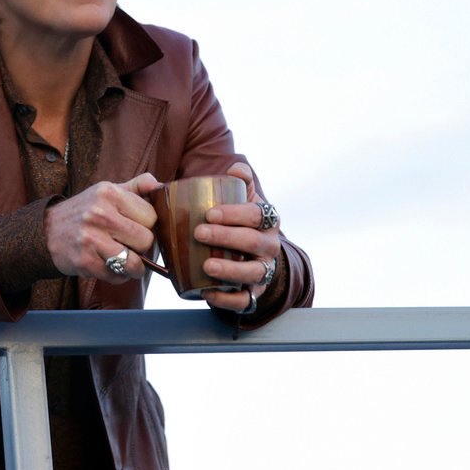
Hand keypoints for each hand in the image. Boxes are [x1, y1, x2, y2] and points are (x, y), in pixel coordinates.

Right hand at [44, 173, 160, 282]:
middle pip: (146, 239)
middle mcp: (99, 214)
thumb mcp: (107, 191)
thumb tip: (161, 185)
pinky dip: (118, 276)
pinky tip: (109, 265)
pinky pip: (116, 276)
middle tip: (130, 244)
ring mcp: (91, 239)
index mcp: (109, 193)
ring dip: (134, 266)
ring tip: (127, 260)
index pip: (151, 216)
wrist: (46, 230)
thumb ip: (136, 186)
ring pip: (134, 262)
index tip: (137, 226)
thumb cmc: (84, 211)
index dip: (148, 225)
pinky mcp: (84, 261)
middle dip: (141, 246)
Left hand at [198, 162, 280, 313]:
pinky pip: (244, 300)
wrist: (253, 255)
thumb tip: (236, 168)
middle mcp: (270, 246)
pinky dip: (227, 299)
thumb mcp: (244, 199)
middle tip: (199, 232)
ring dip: (230, 270)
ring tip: (206, 266)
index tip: (209, 212)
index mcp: (268, 220)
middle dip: (226, 237)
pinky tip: (208, 293)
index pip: (256, 214)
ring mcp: (264, 270)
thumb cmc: (241, 221)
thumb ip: (240, 181)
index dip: (235, 213)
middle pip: (253, 241)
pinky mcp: (254, 293)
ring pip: (253, 272)